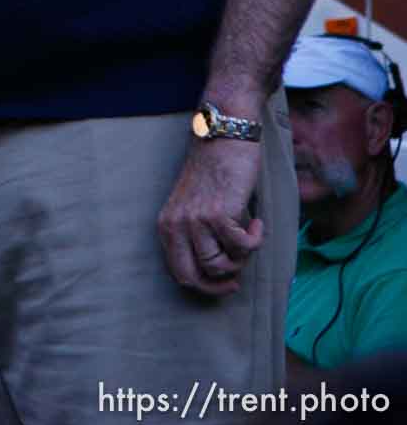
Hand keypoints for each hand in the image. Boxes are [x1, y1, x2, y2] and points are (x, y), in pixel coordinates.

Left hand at [158, 139, 264, 295]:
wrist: (221, 138)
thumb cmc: (212, 172)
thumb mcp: (193, 206)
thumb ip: (196, 234)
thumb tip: (218, 271)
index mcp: (166, 226)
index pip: (178, 273)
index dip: (204, 285)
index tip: (225, 283)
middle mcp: (176, 225)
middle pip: (192, 277)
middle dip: (218, 286)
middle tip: (237, 280)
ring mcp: (196, 220)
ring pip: (220, 266)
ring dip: (241, 259)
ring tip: (248, 238)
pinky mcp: (220, 214)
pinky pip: (242, 247)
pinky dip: (256, 240)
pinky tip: (257, 223)